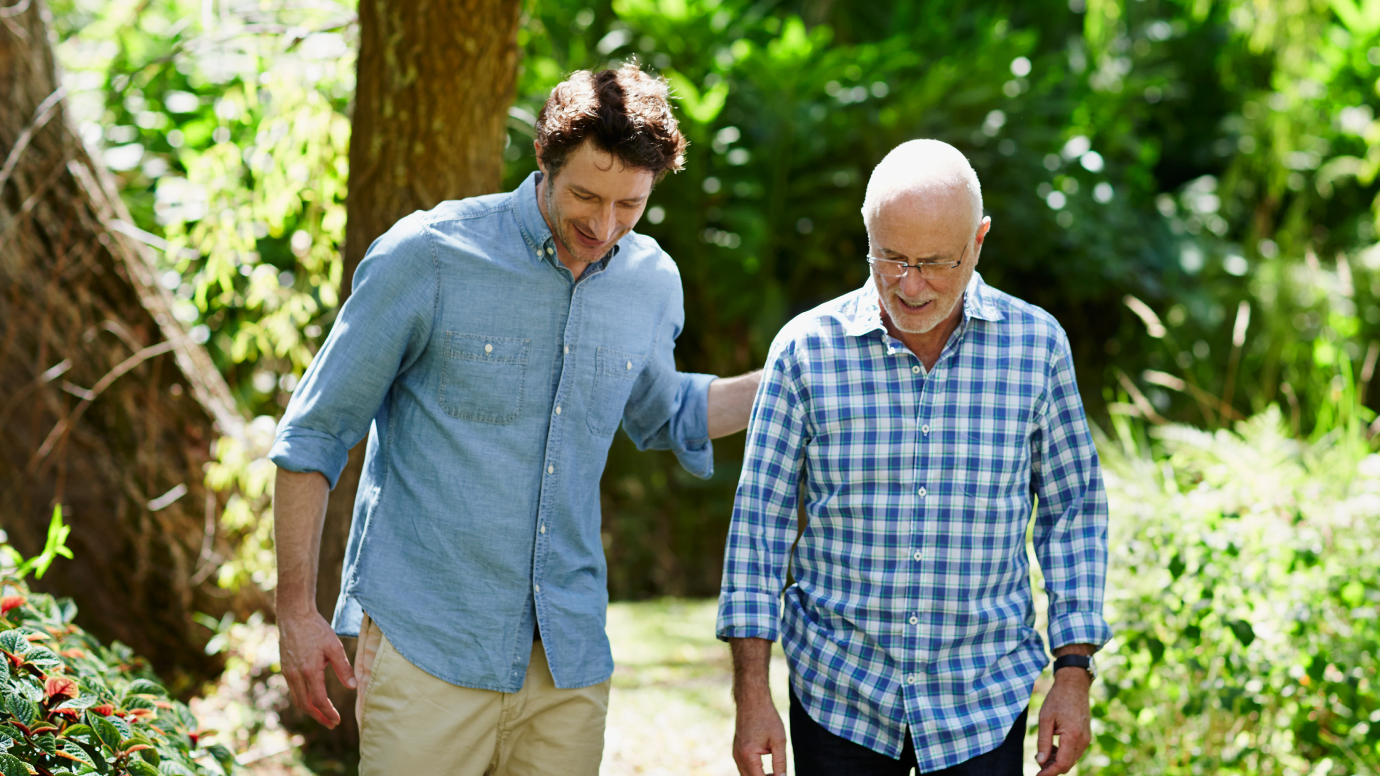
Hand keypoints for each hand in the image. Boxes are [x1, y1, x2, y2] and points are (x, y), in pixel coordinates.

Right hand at [278, 610, 355, 727]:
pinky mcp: (285, 669)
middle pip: (306, 705)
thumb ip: (344, 668)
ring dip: (310, 710)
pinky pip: (293, 691)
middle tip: (331, 724)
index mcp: (309, 670)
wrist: (294, 616)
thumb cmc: (316, 629)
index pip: (318, 700)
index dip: (328, 712)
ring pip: (297, 699)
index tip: (337, 720)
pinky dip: (303, 700)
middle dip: (319, 717)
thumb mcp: (335, 647)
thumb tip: (353, 687)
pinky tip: (313, 699)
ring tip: (323, 716)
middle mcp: (296, 675)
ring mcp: (288, 673)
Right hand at [732, 692, 786, 775]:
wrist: (752, 700)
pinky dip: (754, 772)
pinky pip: (744, 768)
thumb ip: (780, 763)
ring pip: (746, 775)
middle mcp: (738, 757)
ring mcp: (735, 754)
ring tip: (775, 774)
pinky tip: (767, 769)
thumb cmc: (767, 717)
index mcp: (748, 755)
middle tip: (779, 775)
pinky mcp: (736, 750)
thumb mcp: (779, 740)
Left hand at [1035, 669, 1091, 775]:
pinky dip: (1063, 754)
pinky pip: (1075, 752)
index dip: (1049, 773)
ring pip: (1071, 760)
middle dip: (1051, 768)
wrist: (1074, 686)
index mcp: (1072, 736)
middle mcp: (1083, 740)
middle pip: (1067, 765)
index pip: (1062, 764)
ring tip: (1043, 753)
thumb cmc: (1057, 700)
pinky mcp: (1086, 737)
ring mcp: (1086, 739)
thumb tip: (1040, 762)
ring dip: (1057, 761)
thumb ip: (1043, 742)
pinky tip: (1053, 747)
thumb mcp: (1045, 719)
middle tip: (1037, 762)